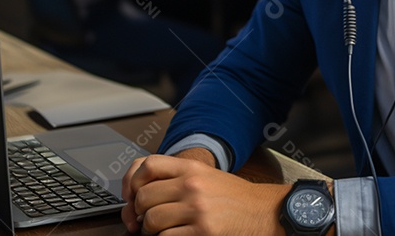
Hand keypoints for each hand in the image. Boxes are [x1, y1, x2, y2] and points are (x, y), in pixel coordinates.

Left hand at [121, 153, 287, 234]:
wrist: (264, 212)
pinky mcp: (202, 232)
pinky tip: (177, 235)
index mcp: (192, 168)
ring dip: (151, 231)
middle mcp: (192, 185)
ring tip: (164, 230)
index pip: (147, 165)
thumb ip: (177, 179)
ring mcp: (197, 209)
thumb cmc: (235, 198)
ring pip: (151, 221)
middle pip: (143, 197)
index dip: (131, 182)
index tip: (131, 195)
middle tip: (145, 220)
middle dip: (140, 213)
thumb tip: (138, 195)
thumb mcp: (206, 177)